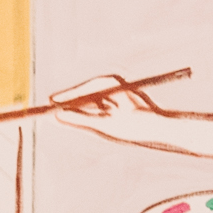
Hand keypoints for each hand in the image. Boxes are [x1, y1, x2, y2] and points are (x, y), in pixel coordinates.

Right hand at [48, 70, 175, 141]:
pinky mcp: (122, 100)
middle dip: (70, 103)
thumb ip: (80, 120)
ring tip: (62, 115)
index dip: (64, 98)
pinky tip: (83, 119)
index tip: (49, 103)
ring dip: (81, 109)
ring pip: (92, 101)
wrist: (164, 128)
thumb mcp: (104, 125)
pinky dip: (92, 113)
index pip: (80, 90)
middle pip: (85, 94)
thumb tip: (57, 116)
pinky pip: (101, 105)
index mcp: (109, 84)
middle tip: (51, 111)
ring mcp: (118, 91)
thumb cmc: (137, 126)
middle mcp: (113, 84)